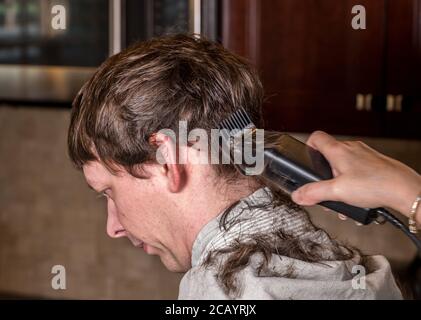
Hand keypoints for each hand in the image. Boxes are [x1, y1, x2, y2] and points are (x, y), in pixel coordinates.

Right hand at [291, 131, 420, 222]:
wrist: (405, 190)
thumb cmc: (376, 184)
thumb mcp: (337, 192)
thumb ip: (314, 193)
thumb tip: (298, 194)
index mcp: (339, 150)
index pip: (316, 137)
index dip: (307, 146)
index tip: (306, 159)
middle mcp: (351, 148)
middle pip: (329, 155)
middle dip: (324, 175)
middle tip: (325, 189)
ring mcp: (364, 155)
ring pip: (343, 166)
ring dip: (339, 182)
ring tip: (342, 199)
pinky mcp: (375, 164)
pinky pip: (356, 171)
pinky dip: (352, 184)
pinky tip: (356, 200)